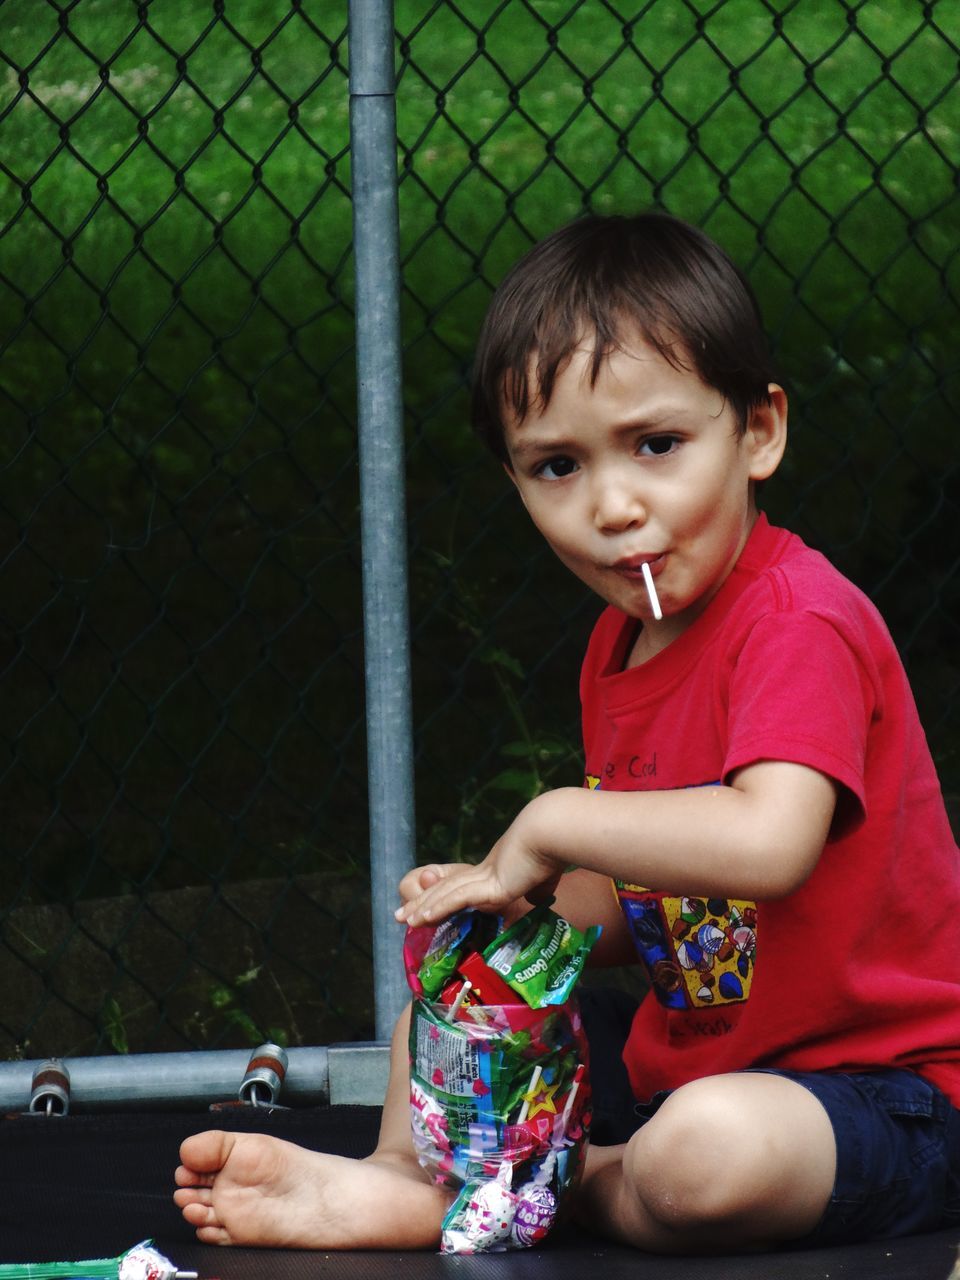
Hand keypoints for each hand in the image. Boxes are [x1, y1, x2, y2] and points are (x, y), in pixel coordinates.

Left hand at [395, 794, 563, 926]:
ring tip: (402, 919)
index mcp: (497, 869)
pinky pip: (457, 899)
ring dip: (422, 908)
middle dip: (423, 902)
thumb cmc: (553, 851)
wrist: (552, 832)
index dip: (444, 896)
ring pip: (446, 895)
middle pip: (447, 889)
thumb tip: (540, 899)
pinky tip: (422, 918)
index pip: (463, 885)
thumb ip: (539, 890)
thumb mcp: (545, 877)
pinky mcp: (491, 885)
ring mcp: (486, 877)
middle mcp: (486, 870)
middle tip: (401, 914)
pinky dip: (438, 908)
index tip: (430, 907)